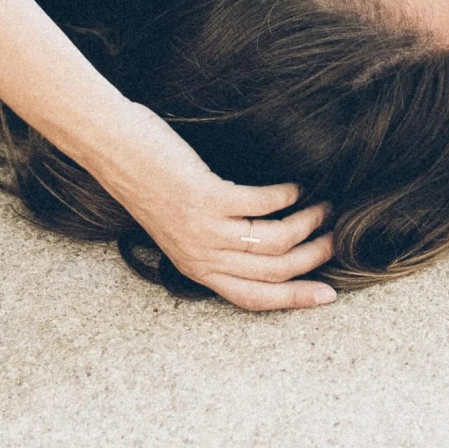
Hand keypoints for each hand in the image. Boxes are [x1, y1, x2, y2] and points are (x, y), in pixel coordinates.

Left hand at [104, 105, 335, 310]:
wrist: (113, 147)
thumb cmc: (149, 178)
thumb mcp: (181, 223)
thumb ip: (216, 238)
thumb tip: (263, 235)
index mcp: (197, 269)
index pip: (255, 299)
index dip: (296, 300)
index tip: (329, 296)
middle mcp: (202, 256)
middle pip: (275, 271)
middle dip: (313, 257)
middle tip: (335, 237)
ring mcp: (204, 228)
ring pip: (275, 240)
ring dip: (307, 223)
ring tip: (324, 206)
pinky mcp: (207, 197)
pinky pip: (263, 204)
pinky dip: (286, 195)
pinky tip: (295, 185)